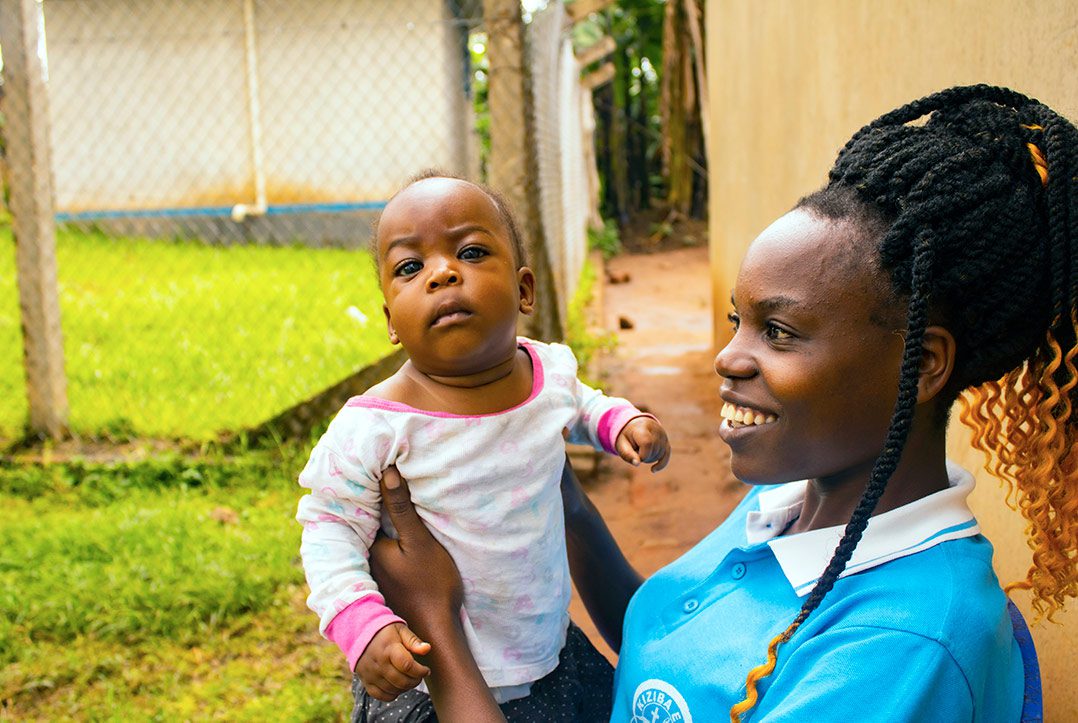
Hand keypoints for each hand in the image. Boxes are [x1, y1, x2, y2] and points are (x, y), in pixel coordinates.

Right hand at [356, 622, 431, 700]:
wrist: (360, 633)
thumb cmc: (385, 632)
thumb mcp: (400, 630)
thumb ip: (414, 641)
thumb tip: (427, 649)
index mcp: (388, 649)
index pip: (407, 666)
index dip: (420, 671)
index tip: (426, 670)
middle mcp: (378, 663)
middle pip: (401, 681)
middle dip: (415, 681)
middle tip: (419, 676)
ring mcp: (370, 674)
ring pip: (393, 690)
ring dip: (406, 687)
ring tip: (410, 679)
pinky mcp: (365, 681)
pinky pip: (381, 695)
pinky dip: (392, 694)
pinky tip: (397, 685)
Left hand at [369, 467, 463, 637]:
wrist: (436, 629)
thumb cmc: (430, 583)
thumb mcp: (419, 540)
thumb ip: (401, 508)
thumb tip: (386, 472)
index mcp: (370, 547)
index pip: (368, 511)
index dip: (375, 492)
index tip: (382, 471)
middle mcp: (367, 561)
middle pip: (372, 525)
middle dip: (379, 508)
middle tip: (391, 484)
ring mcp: (377, 574)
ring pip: (380, 540)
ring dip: (387, 526)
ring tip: (401, 504)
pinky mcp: (389, 584)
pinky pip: (387, 554)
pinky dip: (393, 543)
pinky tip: (406, 539)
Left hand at [615, 416, 670, 471]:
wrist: (635, 426)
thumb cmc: (627, 437)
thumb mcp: (622, 444)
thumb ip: (628, 454)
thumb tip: (637, 464)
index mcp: (642, 428)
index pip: (647, 443)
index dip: (642, 454)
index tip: (635, 456)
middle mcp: (656, 430)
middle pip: (653, 450)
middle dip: (643, 457)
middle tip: (634, 450)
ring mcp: (663, 436)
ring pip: (659, 455)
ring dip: (649, 459)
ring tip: (640, 451)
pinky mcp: (666, 442)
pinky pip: (667, 455)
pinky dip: (661, 464)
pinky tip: (653, 470)